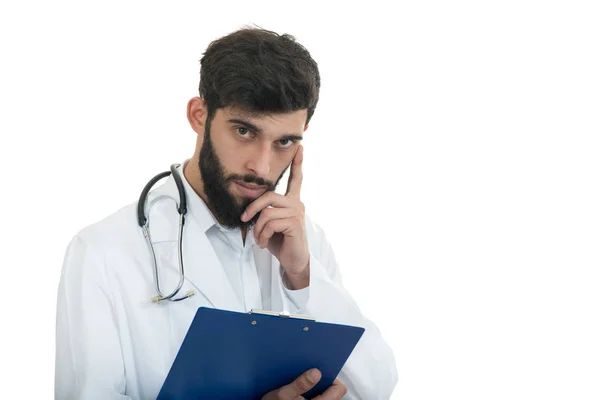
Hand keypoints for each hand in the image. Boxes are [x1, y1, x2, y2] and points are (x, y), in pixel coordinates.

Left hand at [241, 145, 309, 288]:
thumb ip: (265, 212)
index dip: (298, 163)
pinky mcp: (295, 224)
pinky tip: (265, 243)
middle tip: (245, 220)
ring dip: (257, 229)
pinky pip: (270, 224)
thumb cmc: (281, 242)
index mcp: (292, 201)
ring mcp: (297, 213)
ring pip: (266, 213)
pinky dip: (263, 236)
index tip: (300, 147)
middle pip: (268, 196)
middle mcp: (297, 204)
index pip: (296, 179)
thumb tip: (250, 208)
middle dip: (252, 208)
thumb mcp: (270, 224)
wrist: (293, 261)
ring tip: (260, 239)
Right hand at [261, 368, 347, 398]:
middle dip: (321, 379)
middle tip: (308, 371)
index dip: (332, 378)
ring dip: (313, 384)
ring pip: (322, 393)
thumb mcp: (282, 395)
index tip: (319, 370)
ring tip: (301, 377)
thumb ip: (300, 384)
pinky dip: (308, 389)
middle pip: (331, 390)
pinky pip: (313, 395)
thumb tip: (316, 372)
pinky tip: (296, 384)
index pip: (339, 389)